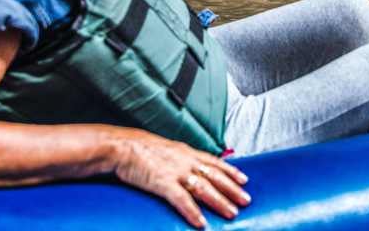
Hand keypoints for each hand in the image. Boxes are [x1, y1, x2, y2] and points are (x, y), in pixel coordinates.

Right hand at [113, 131, 249, 227]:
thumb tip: (188, 167)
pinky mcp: (163, 183)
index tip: (244, 179)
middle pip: (214, 176)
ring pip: (204, 188)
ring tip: (232, 213)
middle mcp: (185, 161)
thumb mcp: (165, 149)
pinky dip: (193, 212)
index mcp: (185, 152)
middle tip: (246, 200)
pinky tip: (201, 222)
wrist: (122, 146)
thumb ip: (179, 158)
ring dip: (219, 202)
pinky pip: (182, 200)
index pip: (214, 162)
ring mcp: (175, 172)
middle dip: (232, 189)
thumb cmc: (139, 148)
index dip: (231, 171)